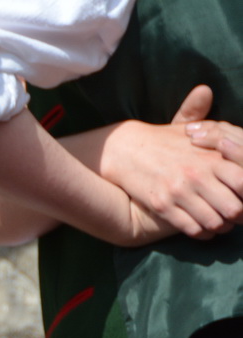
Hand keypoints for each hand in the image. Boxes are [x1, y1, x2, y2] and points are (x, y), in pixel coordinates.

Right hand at [97, 87, 242, 237]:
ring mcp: (179, 191)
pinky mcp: (162, 205)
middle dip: (239, 215)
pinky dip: (201, 232)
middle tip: (237, 217)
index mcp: (211, 156)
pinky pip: (190, 227)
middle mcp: (198, 174)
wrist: (122, 150)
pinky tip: (203, 230)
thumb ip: (204, 116)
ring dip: (220, 226)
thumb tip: (206, 90)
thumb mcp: (184, 126)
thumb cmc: (159, 140)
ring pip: (213, 220)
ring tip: (222, 225)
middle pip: (234, 205)